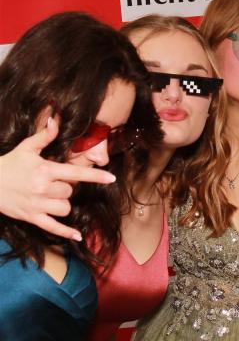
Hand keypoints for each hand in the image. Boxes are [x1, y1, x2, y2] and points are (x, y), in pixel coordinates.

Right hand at [0, 117, 115, 240]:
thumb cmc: (8, 164)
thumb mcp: (26, 148)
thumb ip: (44, 135)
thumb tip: (56, 119)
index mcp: (45, 170)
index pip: (76, 173)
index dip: (95, 176)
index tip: (111, 178)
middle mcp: (43, 188)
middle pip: (70, 191)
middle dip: (67, 187)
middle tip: (55, 182)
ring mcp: (37, 205)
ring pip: (65, 208)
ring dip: (64, 203)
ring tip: (52, 196)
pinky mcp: (30, 217)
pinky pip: (52, 227)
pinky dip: (66, 232)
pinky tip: (78, 235)